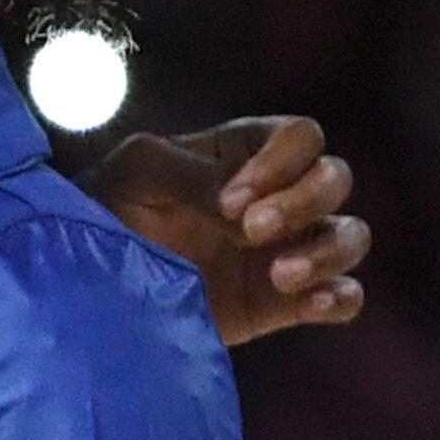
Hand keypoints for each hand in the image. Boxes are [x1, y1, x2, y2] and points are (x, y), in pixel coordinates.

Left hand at [91, 116, 369, 346]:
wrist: (88, 286)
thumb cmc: (105, 210)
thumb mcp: (137, 174)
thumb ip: (192, 176)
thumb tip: (246, 209)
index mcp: (242, 153)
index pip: (301, 136)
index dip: (280, 163)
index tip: (230, 200)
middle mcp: (275, 196)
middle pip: (335, 179)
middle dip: (304, 202)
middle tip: (250, 231)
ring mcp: (284, 249)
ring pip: (351, 235)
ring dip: (328, 251)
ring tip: (280, 276)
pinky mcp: (283, 303)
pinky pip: (344, 296)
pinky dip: (340, 297)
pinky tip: (311, 302)